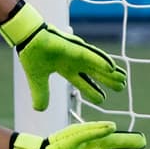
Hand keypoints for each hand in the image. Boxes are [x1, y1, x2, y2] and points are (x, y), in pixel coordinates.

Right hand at [0, 1, 126, 110]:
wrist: (26, 38)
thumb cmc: (32, 53)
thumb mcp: (37, 79)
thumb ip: (40, 93)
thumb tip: (39, 110)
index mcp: (65, 68)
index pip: (82, 82)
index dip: (92, 90)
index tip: (101, 99)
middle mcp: (74, 61)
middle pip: (95, 73)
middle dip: (107, 80)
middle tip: (120, 87)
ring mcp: (77, 54)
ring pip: (97, 65)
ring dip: (110, 72)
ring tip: (122, 79)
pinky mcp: (75, 48)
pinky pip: (91, 56)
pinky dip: (101, 61)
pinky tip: (112, 68)